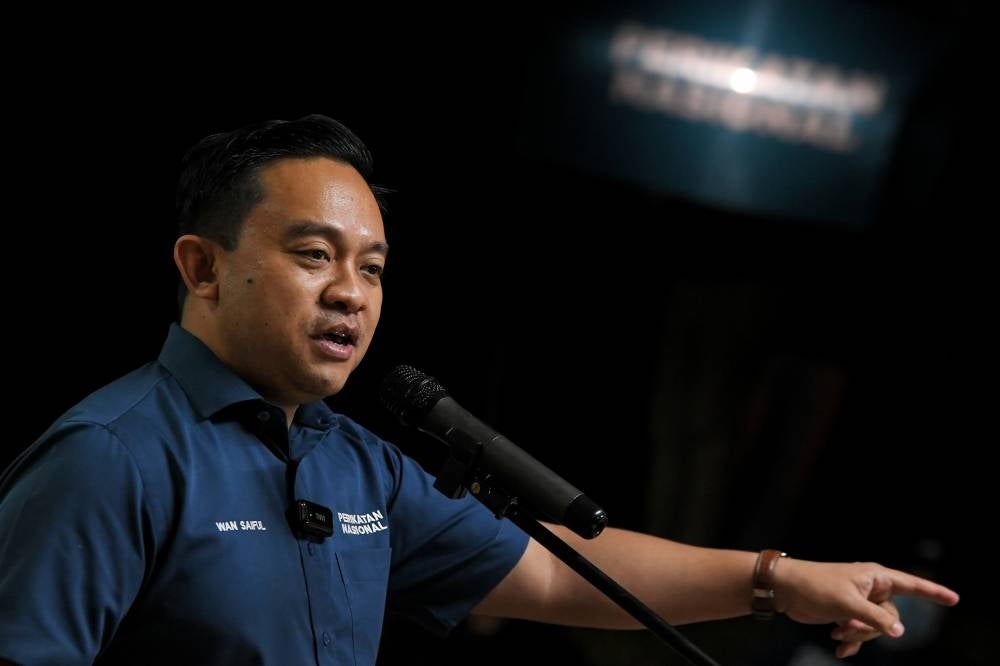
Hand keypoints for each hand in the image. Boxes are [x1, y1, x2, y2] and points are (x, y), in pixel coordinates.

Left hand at [773, 559, 958, 658]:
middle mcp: (870, 588)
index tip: (954, 599)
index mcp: (875, 576)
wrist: (785, 590)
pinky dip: (851, 641)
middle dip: (871, 628)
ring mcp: (859, 602)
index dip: (933, 592)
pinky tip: (839, 647)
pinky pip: (861, 633)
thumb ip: (876, 618)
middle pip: (891, 616)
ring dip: (858, 634)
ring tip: (838, 631)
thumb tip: (900, 631)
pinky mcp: (847, 613)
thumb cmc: (815, 586)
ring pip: (876, 628)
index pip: (911, 585)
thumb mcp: (847, 604)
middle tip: (848, 625)